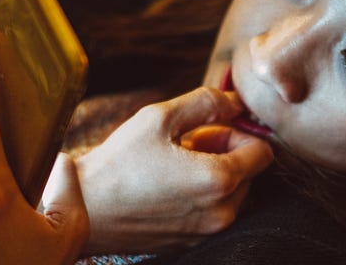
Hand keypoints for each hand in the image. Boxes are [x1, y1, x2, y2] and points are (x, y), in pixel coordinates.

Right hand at [74, 87, 275, 253]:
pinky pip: (213, 214)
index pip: (263, 152)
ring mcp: (207, 232)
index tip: (211, 129)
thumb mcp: (159, 118)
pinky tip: (168, 186)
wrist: (82, 209)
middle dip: (226, 154)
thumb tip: (237, 102)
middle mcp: (220, 212)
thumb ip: (206, 103)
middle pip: (249, 175)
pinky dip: (200, 197)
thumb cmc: (117, 163)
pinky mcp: (192, 243)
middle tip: (187, 143)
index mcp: (218, 180)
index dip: (239, 134)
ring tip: (175, 165)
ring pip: (232, 195)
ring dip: (213, 176)